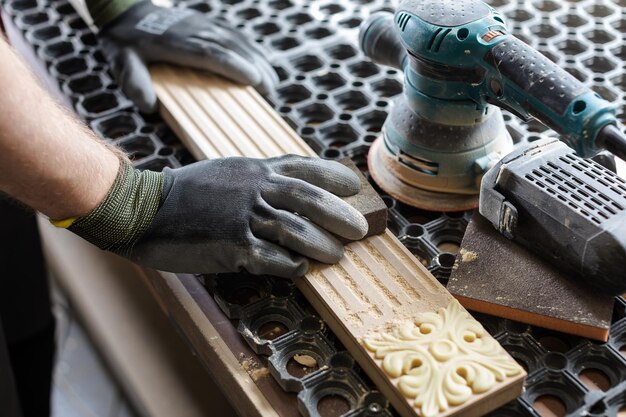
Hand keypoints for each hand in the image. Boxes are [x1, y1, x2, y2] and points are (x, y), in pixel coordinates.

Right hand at [67, 156, 367, 276]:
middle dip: (340, 215)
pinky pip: (274, 259)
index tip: (353, 186)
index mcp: (255, 169)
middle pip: (311, 200)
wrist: (145, 209)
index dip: (334, 176)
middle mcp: (255, 190)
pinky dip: (292, 265)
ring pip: (298, 232)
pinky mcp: (233, 248)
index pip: (305, 168)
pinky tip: (301, 269)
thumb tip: (293, 184)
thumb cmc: (187, 191)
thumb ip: (260, 175)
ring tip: (337, 256)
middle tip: (359, 229)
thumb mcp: (228, 171)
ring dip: (323, 246)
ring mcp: (245, 219)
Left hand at [95, 1, 277, 111]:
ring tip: (272, 82)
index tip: (253, 79)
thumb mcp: (122, 62)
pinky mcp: (208, 23)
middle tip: (270, 90)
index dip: (232, 65)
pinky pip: (234, 36)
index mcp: (175, 42)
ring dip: (257, 59)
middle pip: (230, 47)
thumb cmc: (126, 43)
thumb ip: (134, 82)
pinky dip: (251, 50)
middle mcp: (194, 30)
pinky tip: (263, 63)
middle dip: (254, 66)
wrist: (126, 11)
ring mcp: (203, 24)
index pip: (209, 53)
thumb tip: (149, 106)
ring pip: (236, 41)